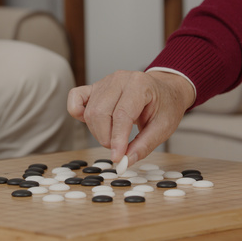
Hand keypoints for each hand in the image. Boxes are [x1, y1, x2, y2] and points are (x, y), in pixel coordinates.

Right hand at [67, 70, 194, 165]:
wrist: (165, 90)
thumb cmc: (166, 105)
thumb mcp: (164, 127)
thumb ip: (144, 145)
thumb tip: (125, 161)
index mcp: (140, 84)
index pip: (122, 114)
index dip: (117, 139)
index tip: (117, 158)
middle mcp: (119, 79)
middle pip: (100, 113)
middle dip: (106, 138)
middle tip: (118, 149)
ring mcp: (105, 82)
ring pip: (90, 111)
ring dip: (97, 132)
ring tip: (113, 137)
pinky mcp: (95, 87)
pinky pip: (76, 98)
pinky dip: (77, 112)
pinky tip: (91, 123)